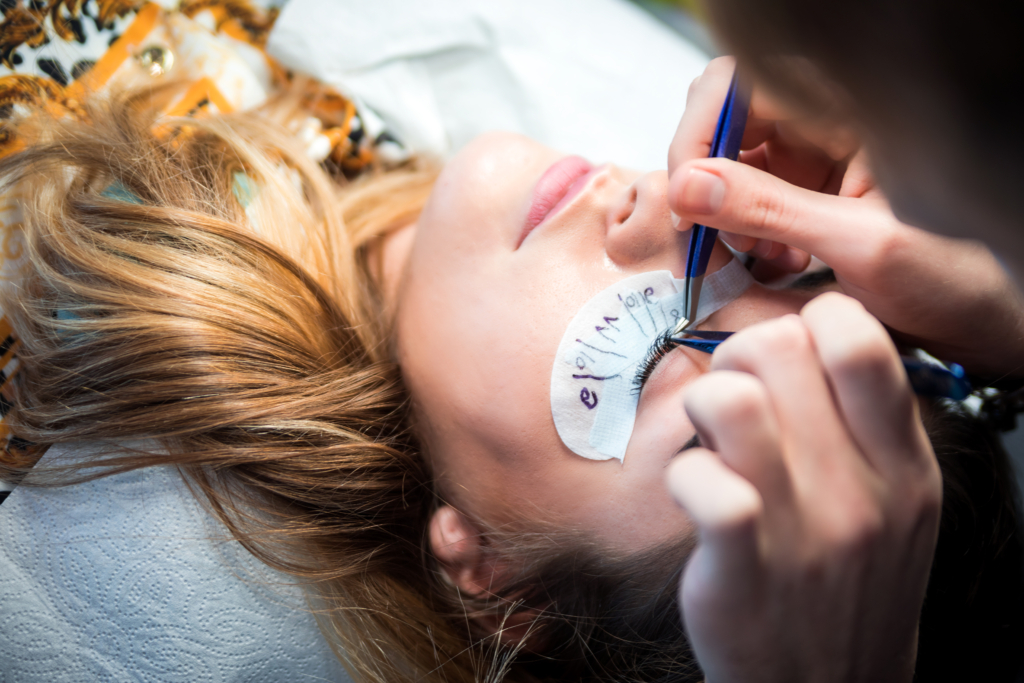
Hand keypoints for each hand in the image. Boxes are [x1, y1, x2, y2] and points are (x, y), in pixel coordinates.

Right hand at [667, 58, 1023, 375]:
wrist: (987, 322)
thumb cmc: (956, 277)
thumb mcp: (860, 245)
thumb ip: (771, 211)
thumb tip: (687, 187)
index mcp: (850, 111)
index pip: (739, 86)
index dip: (700, 134)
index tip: (684, 195)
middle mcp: (825, 126)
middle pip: (724, 124)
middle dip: (705, 182)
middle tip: (704, 236)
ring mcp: (814, 160)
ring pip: (728, 167)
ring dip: (725, 217)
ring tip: (758, 260)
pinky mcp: (807, 195)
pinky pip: (748, 203)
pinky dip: (744, 237)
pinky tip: (775, 265)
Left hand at [667, 293, 941, 682]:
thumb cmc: (847, 577)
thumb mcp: (893, 500)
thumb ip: (863, 421)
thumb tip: (798, 336)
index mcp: (903, 462)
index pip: (860, 339)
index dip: (808, 322)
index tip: (788, 356)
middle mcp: (861, 491)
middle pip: (778, 349)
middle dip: (739, 356)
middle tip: (735, 397)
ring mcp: (801, 531)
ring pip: (730, 400)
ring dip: (704, 405)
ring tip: (710, 438)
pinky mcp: (740, 566)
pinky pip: (699, 478)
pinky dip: (683, 473)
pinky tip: (695, 492)